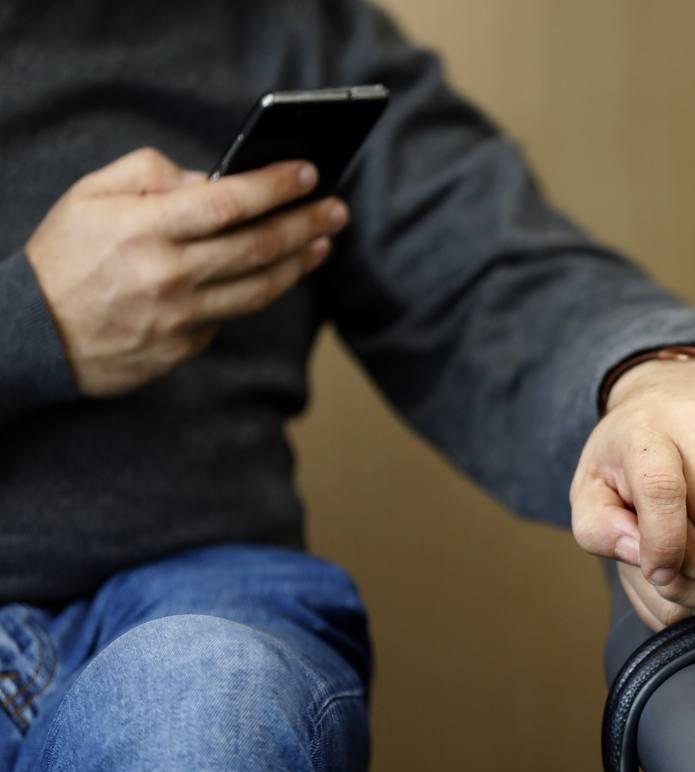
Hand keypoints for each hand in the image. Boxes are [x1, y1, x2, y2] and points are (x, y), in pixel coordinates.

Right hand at [25, 147, 348, 395]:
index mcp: (145, 227)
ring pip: (259, 289)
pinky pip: (230, 317)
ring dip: (299, 264)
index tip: (309, 173)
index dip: (276, 186)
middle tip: (336, 210)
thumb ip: (150, 173)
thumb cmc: (63, 256)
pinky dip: (254, 293)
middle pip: (258, 246)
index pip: (230, 201)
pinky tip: (274, 276)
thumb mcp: (90, 195)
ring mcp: (180, 317)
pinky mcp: (184, 349)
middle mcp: (168, 274)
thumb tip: (210, 177)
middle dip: (306, 224)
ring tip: (321, 244)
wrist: (28, 335)